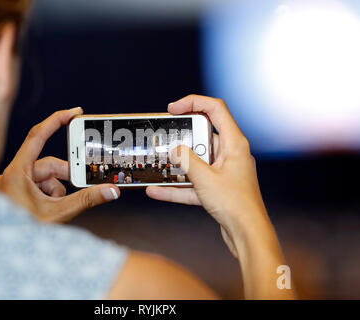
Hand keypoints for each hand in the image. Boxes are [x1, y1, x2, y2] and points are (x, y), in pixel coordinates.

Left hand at [0, 107, 119, 222]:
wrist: (6, 253)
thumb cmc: (25, 233)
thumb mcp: (59, 213)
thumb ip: (86, 199)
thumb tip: (112, 190)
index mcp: (17, 172)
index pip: (38, 136)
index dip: (57, 120)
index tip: (75, 112)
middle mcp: (12, 174)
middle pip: (47, 164)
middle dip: (65, 177)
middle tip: (80, 185)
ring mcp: (12, 184)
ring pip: (44, 177)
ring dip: (57, 190)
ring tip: (59, 207)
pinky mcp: (14, 192)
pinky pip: (37, 185)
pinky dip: (48, 194)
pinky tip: (51, 209)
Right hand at [146, 95, 270, 256]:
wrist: (247, 234)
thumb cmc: (235, 204)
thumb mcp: (205, 178)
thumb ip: (186, 160)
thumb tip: (174, 150)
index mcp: (234, 143)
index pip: (215, 109)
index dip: (193, 102)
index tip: (173, 108)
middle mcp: (230, 154)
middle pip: (203, 135)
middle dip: (181, 138)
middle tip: (163, 138)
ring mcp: (224, 171)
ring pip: (196, 161)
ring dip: (177, 164)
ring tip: (157, 163)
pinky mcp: (217, 188)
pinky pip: (194, 182)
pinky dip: (177, 186)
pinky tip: (156, 191)